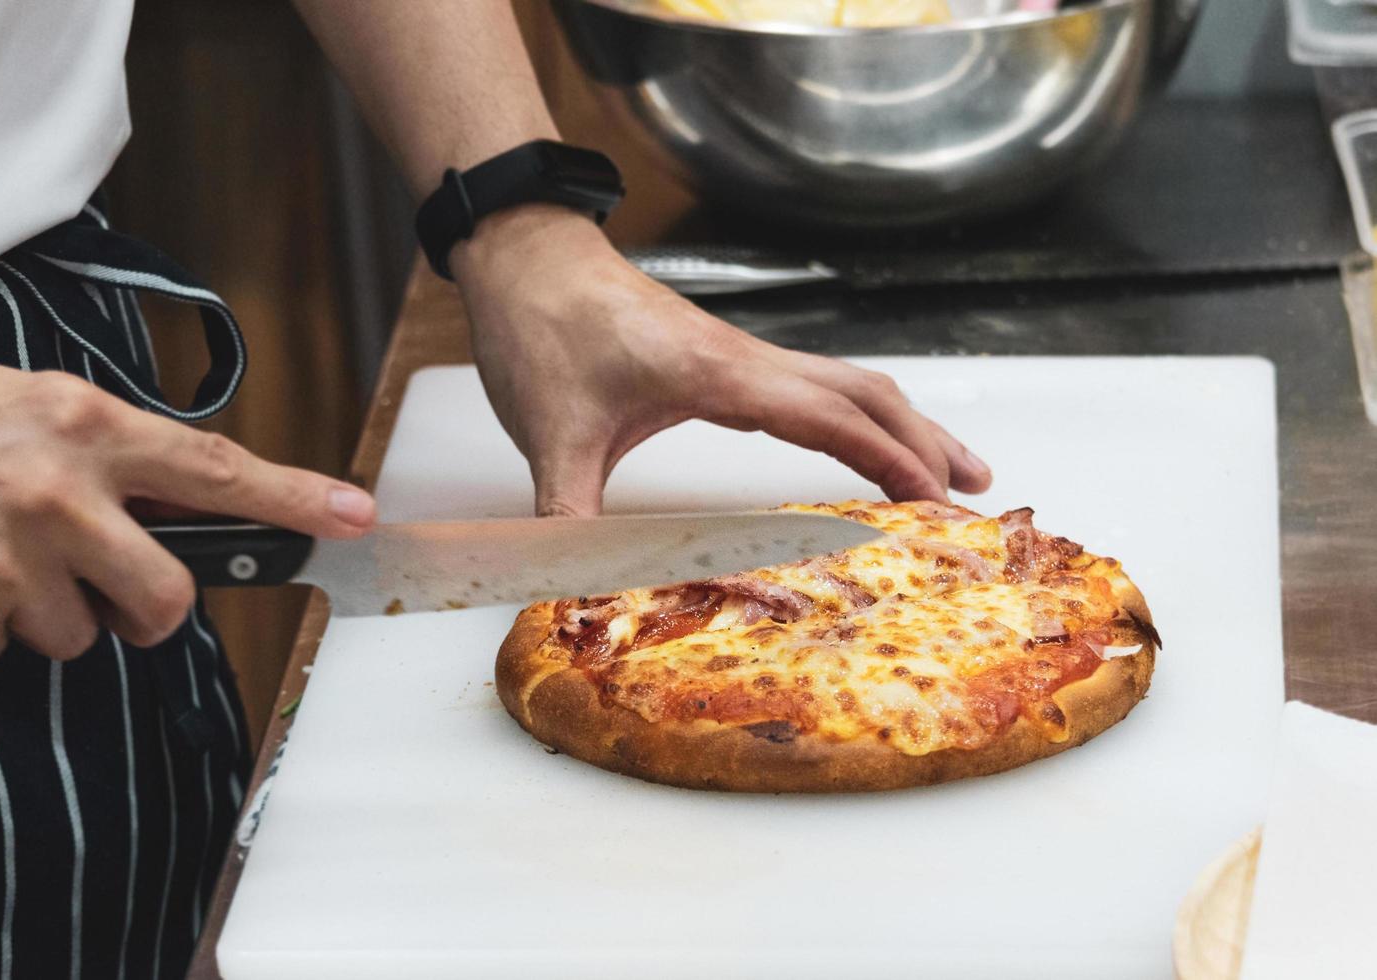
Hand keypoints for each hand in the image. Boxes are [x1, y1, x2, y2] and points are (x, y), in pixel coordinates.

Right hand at [0, 366, 375, 664]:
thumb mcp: (31, 403)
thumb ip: (112, 449)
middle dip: (149, 610)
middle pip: (164, 599)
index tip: (354, 515)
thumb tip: (185, 499)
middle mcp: (58, 496)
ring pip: (79, 635)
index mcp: (86, 428)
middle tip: (113, 586)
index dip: (294, 498)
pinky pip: (1, 651)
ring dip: (47, 611)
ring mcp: (6, 563)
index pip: (216, 469)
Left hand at [451, 206, 992, 516]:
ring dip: (907, 424)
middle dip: (928, 444)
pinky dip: (862, 416)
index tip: (938, 503)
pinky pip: (818, 385)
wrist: (527, 257)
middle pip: (867, 394)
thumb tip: (574, 593)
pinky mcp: (727, 359)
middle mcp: (748, 359)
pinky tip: (862, 440)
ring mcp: (743, 354)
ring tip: (955, 469)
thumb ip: (568, 518)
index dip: (890, 462)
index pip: (831, 419)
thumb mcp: (552, 436)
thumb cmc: (544, 329)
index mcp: (720, 374)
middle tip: (977, 494)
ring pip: (851, 383)